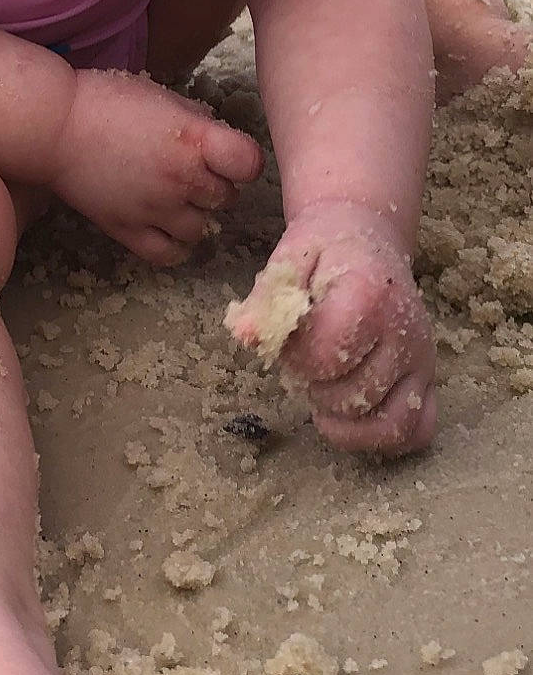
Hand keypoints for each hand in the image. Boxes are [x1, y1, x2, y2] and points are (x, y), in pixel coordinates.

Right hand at [47, 67, 262, 263]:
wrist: (54, 126)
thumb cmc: (107, 101)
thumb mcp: (163, 96)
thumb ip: (197, 122)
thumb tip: (218, 144)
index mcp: (194, 139)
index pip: (250, 164)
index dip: (244, 161)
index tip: (230, 156)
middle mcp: (182, 178)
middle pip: (228, 198)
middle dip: (216, 184)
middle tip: (192, 171)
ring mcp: (156, 209)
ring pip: (203, 229)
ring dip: (196, 214)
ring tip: (175, 197)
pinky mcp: (129, 230)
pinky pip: (170, 254)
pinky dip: (175, 245)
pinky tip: (166, 226)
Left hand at [259, 203, 436, 454]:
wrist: (368, 238)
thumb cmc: (325, 250)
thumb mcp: (290, 259)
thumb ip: (268, 299)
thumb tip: (245, 336)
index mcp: (371, 296)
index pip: (324, 358)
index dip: (294, 356)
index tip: (291, 334)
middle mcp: (407, 333)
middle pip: (350, 397)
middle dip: (314, 385)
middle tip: (307, 355)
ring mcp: (424, 360)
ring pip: (387, 426)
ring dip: (344, 418)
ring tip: (324, 385)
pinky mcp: (430, 379)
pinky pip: (416, 431)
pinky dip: (383, 436)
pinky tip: (353, 416)